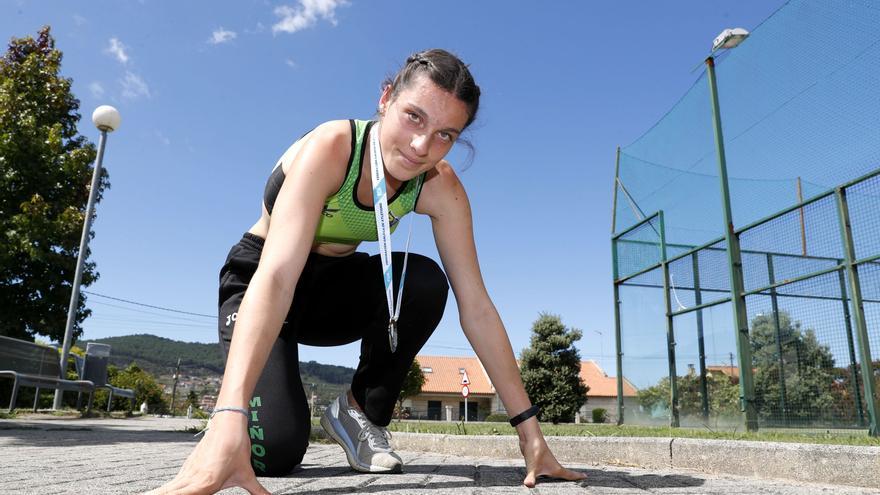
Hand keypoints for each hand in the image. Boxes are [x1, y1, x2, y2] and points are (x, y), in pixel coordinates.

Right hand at [144, 412, 268, 494]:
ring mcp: (187, 472)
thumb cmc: (236, 447)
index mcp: (206, 483)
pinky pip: (171, 483)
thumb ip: (258, 491)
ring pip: (166, 489)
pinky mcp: (187, 468)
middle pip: (168, 494)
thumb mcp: (247, 474)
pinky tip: (153, 494)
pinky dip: (161, 491)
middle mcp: (192, 479)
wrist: (228, 422)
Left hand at [519, 435, 587, 487]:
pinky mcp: (539, 462)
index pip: (569, 475)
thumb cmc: (534, 449)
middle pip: (564, 474)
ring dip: (560, 476)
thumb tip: (528, 485)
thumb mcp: (532, 467)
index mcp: (555, 469)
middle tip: (579, 480)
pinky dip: (549, 475)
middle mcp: (553, 466)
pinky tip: (544, 478)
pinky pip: (546, 471)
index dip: (577, 476)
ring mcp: (546, 463)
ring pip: (555, 472)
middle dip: (571, 478)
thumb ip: (530, 478)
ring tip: (564, 481)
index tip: (586, 476)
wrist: (529, 437)